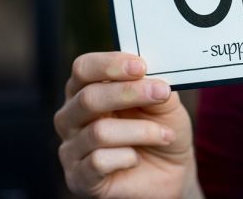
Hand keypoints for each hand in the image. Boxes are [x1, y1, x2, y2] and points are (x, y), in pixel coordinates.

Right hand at [54, 52, 199, 197]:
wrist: (171, 171)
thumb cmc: (161, 128)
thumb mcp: (165, 102)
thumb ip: (154, 84)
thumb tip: (148, 74)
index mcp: (86, 89)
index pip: (83, 69)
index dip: (110, 65)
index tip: (140, 66)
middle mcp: (71, 117)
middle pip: (88, 98)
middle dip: (129, 93)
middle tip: (161, 93)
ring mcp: (71, 149)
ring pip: (99, 132)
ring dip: (141, 131)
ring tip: (164, 134)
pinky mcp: (79, 178)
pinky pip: (98, 162)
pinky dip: (127, 157)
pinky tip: (136, 158)